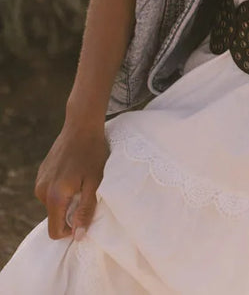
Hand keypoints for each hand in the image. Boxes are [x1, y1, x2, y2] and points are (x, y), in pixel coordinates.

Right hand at [34, 120, 108, 239]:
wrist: (81, 124)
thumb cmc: (92, 152)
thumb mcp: (95, 183)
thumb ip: (86, 210)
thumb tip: (78, 236)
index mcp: (54, 196)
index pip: (55, 231)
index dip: (71, 231)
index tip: (85, 216)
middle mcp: (42, 190)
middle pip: (55, 217)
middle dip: (70, 212)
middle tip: (87, 193)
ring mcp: (40, 180)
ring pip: (53, 204)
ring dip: (67, 199)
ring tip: (82, 181)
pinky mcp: (42, 172)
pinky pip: (51, 191)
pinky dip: (62, 189)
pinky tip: (75, 173)